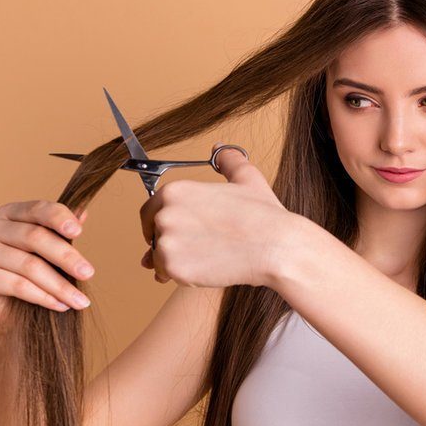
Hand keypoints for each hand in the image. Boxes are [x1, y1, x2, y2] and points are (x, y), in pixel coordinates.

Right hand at [0, 200, 93, 334]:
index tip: (79, 233)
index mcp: (9, 213)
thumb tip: (84, 213)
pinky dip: (43, 297)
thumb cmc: (29, 272)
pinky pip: (17, 285)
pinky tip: (61, 305)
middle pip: (35, 237)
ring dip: (60, 285)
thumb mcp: (49, 250)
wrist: (4, 309)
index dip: (59, 218)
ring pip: (29, 265)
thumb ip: (63, 231)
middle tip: (88, 274)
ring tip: (80, 300)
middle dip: (66, 257)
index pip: (37, 209)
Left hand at [139, 142, 295, 288]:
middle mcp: (165, 213)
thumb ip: (228, 161)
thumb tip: (220, 149)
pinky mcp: (173, 267)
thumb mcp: (246, 178)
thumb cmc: (263, 215)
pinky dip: (181, 276)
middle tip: (197, 248)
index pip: (150, 211)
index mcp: (176, 191)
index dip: (161, 224)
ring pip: (158, 257)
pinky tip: (204, 270)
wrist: (275, 246)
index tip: (177, 232)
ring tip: (205, 259)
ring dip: (175, 261)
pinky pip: (165, 274)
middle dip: (169, 243)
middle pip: (154, 234)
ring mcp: (167, 241)